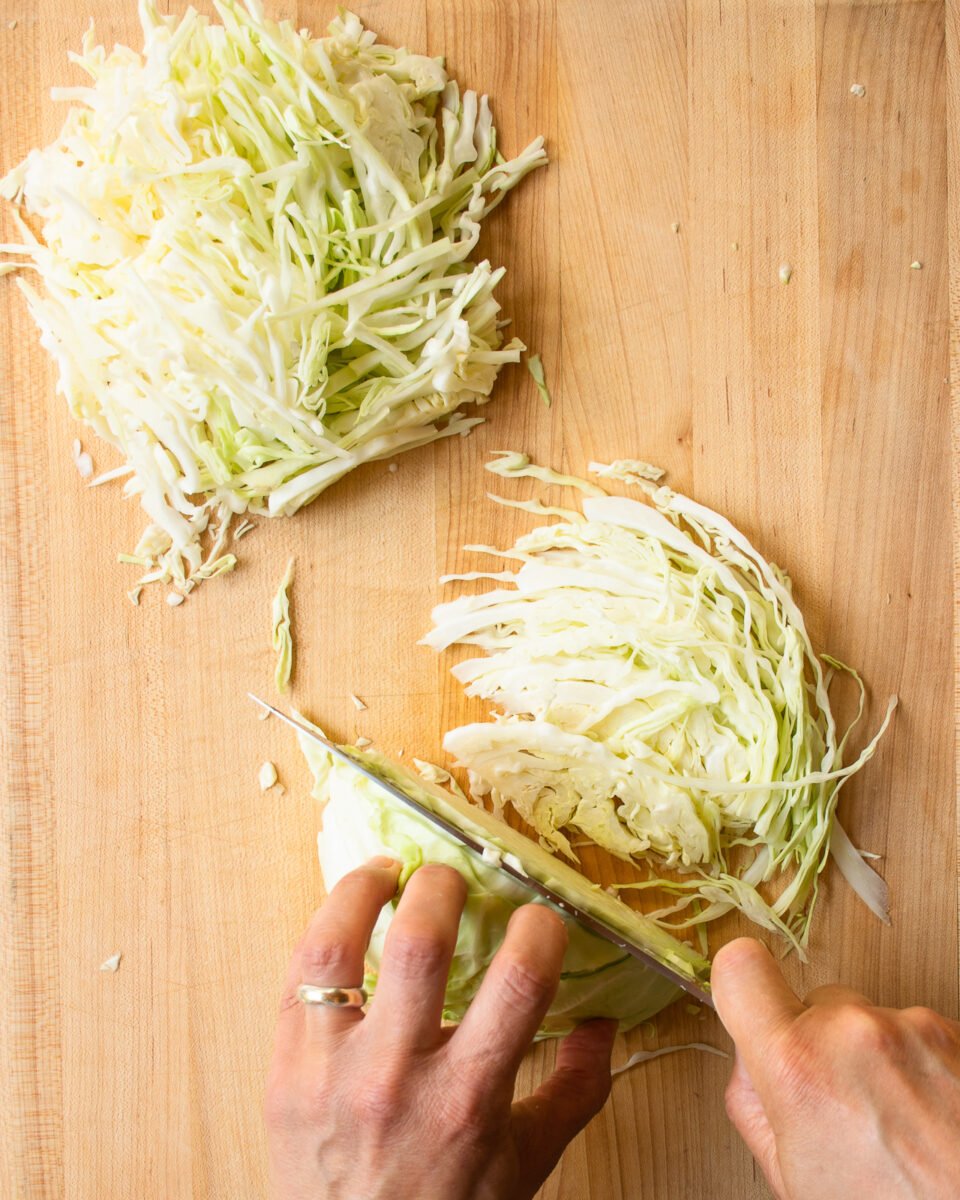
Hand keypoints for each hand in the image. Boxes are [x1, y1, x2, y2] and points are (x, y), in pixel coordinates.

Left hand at [264, 857, 616, 1199]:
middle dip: (443, 887)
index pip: (518, 983)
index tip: (539, 917)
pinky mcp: (285, 1069)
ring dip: (364, 889)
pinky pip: (296, 976)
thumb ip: (574, 1091)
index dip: (538, 929)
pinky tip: (346, 912)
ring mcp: (331, 1071)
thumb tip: (605, 1025)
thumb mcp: (523, 1163)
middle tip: (454, 877)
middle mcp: (397, 1077)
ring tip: (388, 869)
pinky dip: (323, 928)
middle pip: (419, 946)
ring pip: (337, 947)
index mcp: (468, 1099)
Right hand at [712, 937, 959, 1199]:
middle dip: (822, 1044)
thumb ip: (752, 1101)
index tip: (752, 1007)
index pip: (741, 968)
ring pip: (870, 1021)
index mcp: (798, 1066)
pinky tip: (928, 1118)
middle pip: (817, 1003)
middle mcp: (855, 1031)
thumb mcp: (791, 1177)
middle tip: (845, 1109)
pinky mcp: (955, 1033)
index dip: (741, 988)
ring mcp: (913, 1028)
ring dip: (877, 1059)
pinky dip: (918, 1066)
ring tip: (898, 1125)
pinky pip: (916, 1033)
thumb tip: (751, 1058)